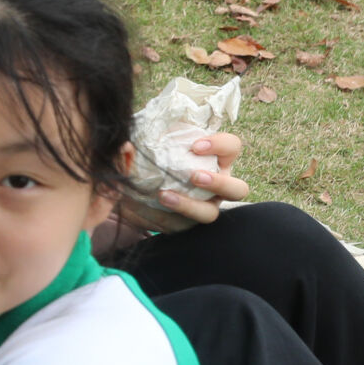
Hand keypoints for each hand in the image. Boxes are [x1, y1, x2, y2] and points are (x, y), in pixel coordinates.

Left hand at [130, 130, 247, 230]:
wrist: (130, 182)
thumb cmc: (151, 153)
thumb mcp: (151, 140)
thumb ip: (144, 138)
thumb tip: (125, 147)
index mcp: (216, 158)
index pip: (232, 146)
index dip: (220, 145)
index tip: (195, 145)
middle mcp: (217, 185)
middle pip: (237, 189)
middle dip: (219, 183)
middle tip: (195, 177)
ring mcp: (203, 206)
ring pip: (210, 213)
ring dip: (189, 206)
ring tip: (164, 196)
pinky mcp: (184, 223)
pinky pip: (180, 226)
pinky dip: (162, 218)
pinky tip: (144, 209)